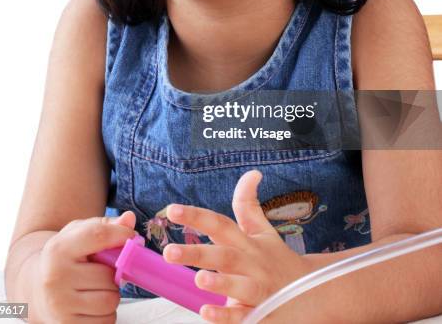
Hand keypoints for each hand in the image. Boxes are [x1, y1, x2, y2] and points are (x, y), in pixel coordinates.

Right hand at [37, 211, 137, 322]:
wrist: (36, 290)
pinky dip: (107, 313)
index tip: (132, 237)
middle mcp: (56, 278)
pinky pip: (106, 321)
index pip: (98, 235)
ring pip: (110, 301)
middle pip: (108, 275)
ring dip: (112, 294)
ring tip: (98, 287)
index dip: (121, 235)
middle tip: (103, 271)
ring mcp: (60, 305)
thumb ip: (106, 225)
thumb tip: (130, 219)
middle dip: (114, 273)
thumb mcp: (79, 234)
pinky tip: (93, 304)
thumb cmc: (66, 257)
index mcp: (59, 249)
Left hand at [162, 170, 314, 322]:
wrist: (313, 293)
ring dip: (219, 283)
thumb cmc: (277, 259)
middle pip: (225, 256)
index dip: (197, 216)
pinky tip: (207, 313)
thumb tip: (252, 172)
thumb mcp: (263, 231)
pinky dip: (226, 316)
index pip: (221, 224)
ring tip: (199, 279)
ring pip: (238, 286)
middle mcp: (252, 263)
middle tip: (169, 252)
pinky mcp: (261, 313)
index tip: (172, 210)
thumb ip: (249, 204)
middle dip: (197, 253)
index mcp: (248, 242)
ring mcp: (258, 289)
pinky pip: (243, 317)